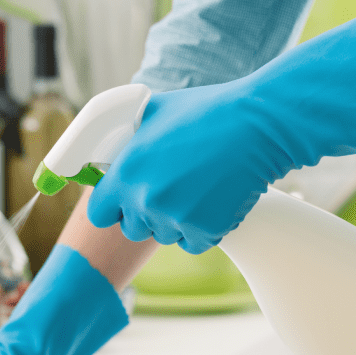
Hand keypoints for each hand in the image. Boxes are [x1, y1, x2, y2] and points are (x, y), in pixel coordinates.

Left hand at [88, 10, 355, 253]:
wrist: (256, 125)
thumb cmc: (207, 111)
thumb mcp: (154, 112)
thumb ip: (130, 135)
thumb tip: (115, 142)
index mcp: (126, 173)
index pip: (99, 213)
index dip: (111, 208)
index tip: (121, 203)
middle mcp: (145, 200)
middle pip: (131, 229)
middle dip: (144, 215)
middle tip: (167, 193)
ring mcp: (175, 218)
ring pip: (164, 235)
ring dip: (174, 221)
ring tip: (195, 191)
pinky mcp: (205, 231)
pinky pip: (193, 243)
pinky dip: (201, 230)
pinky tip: (212, 203)